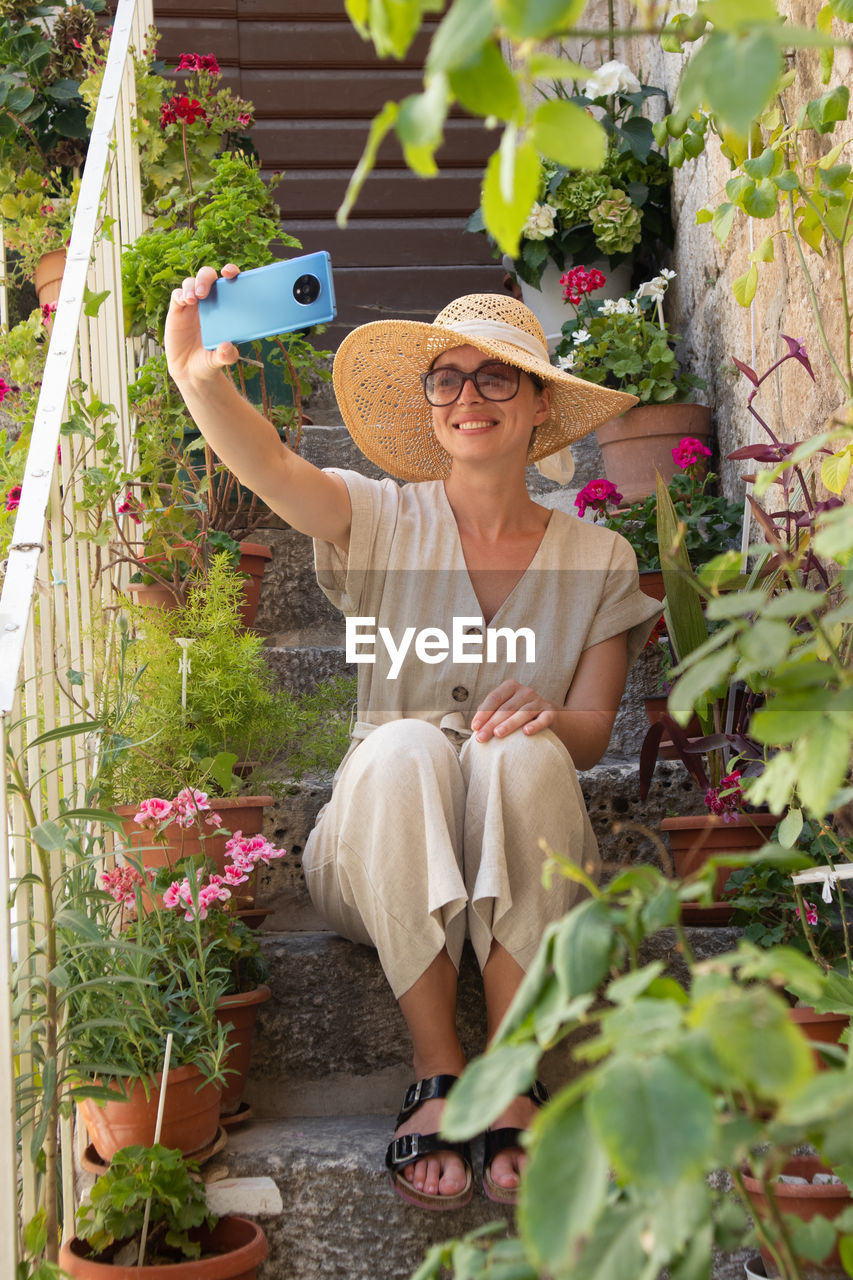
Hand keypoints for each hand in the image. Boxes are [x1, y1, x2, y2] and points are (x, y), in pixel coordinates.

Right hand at [164, 263, 239, 384]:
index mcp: (225, 307)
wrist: (190, 371)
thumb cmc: (209, 361)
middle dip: (206, 278)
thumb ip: (225, 356)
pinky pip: (177, 295)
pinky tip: (183, 302)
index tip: (229, 273)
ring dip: (191, 286)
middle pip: (207, 276)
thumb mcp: (219, 360)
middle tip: (204, 293)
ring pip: (190, 282)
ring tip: (192, 300)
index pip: (229, 282)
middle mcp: (209, 301)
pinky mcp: (177, 310)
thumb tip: (228, 348)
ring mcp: (192, 305)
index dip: (231, 271)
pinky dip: (180, 294)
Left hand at [471, 680, 557, 741]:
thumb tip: (476, 725)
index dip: (484, 712)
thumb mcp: (505, 707)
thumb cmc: (518, 712)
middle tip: (481, 738)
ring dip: (509, 724)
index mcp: (511, 687)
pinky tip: (526, 732)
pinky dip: (535, 725)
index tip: (475, 727)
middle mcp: (525, 691)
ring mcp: (539, 701)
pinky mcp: (550, 713)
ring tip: (498, 734)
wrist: (549, 715)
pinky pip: (543, 719)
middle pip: (506, 708)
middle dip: (492, 723)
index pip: (495, 698)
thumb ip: (491, 712)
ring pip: (523, 713)